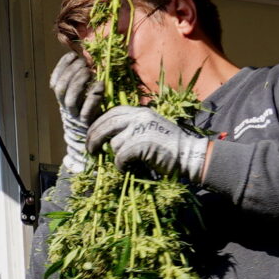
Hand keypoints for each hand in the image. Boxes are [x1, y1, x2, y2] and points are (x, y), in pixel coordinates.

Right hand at [51, 51, 104, 171]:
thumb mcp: (83, 95)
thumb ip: (80, 79)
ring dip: (78, 83)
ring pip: (70, 99)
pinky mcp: (88, 123)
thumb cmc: (91, 112)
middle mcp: (66, 108)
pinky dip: (93, 97)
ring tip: (89, 72)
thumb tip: (81, 57)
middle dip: (70, 73)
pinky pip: (87, 111)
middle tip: (83, 63)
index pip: (55, 82)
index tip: (72, 56)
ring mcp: (76, 116)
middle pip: (61, 89)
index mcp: (63, 99)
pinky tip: (100, 85)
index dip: (61, 67)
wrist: (93, 140)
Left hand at [85, 105, 207, 180]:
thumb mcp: (150, 127)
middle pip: (106, 126)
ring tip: (128, 162)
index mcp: (140, 111)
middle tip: (89, 151)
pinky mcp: (141, 144)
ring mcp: (140, 129)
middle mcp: (139, 117)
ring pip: (114, 144)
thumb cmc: (169, 146)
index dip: (98, 124)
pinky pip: (120, 157)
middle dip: (93, 139)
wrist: (189, 154)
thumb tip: (108, 137)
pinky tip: (128, 168)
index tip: (91, 134)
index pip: (111, 113)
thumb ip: (132, 126)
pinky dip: (121, 166)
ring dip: (117, 156)